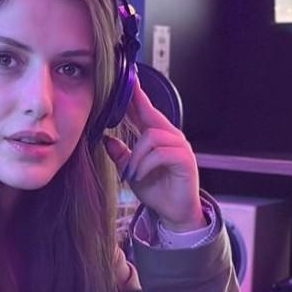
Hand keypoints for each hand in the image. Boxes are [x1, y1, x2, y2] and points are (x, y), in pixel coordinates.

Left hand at [103, 74, 204, 231]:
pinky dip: (145, 164)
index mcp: (158, 137)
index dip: (136, 96)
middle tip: (121, 95)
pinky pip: (160, 153)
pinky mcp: (185, 160)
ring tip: (131, 173)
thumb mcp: (132, 171)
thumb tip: (106, 139)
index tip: (129, 78)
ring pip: (152, 136)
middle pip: (151, 114)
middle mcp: (171, 137)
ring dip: (137, 156)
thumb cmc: (157, 190)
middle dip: (136, 104)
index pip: (146, 111)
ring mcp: (180, 147)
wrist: (175, 213)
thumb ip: (122, 155)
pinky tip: (139, 175)